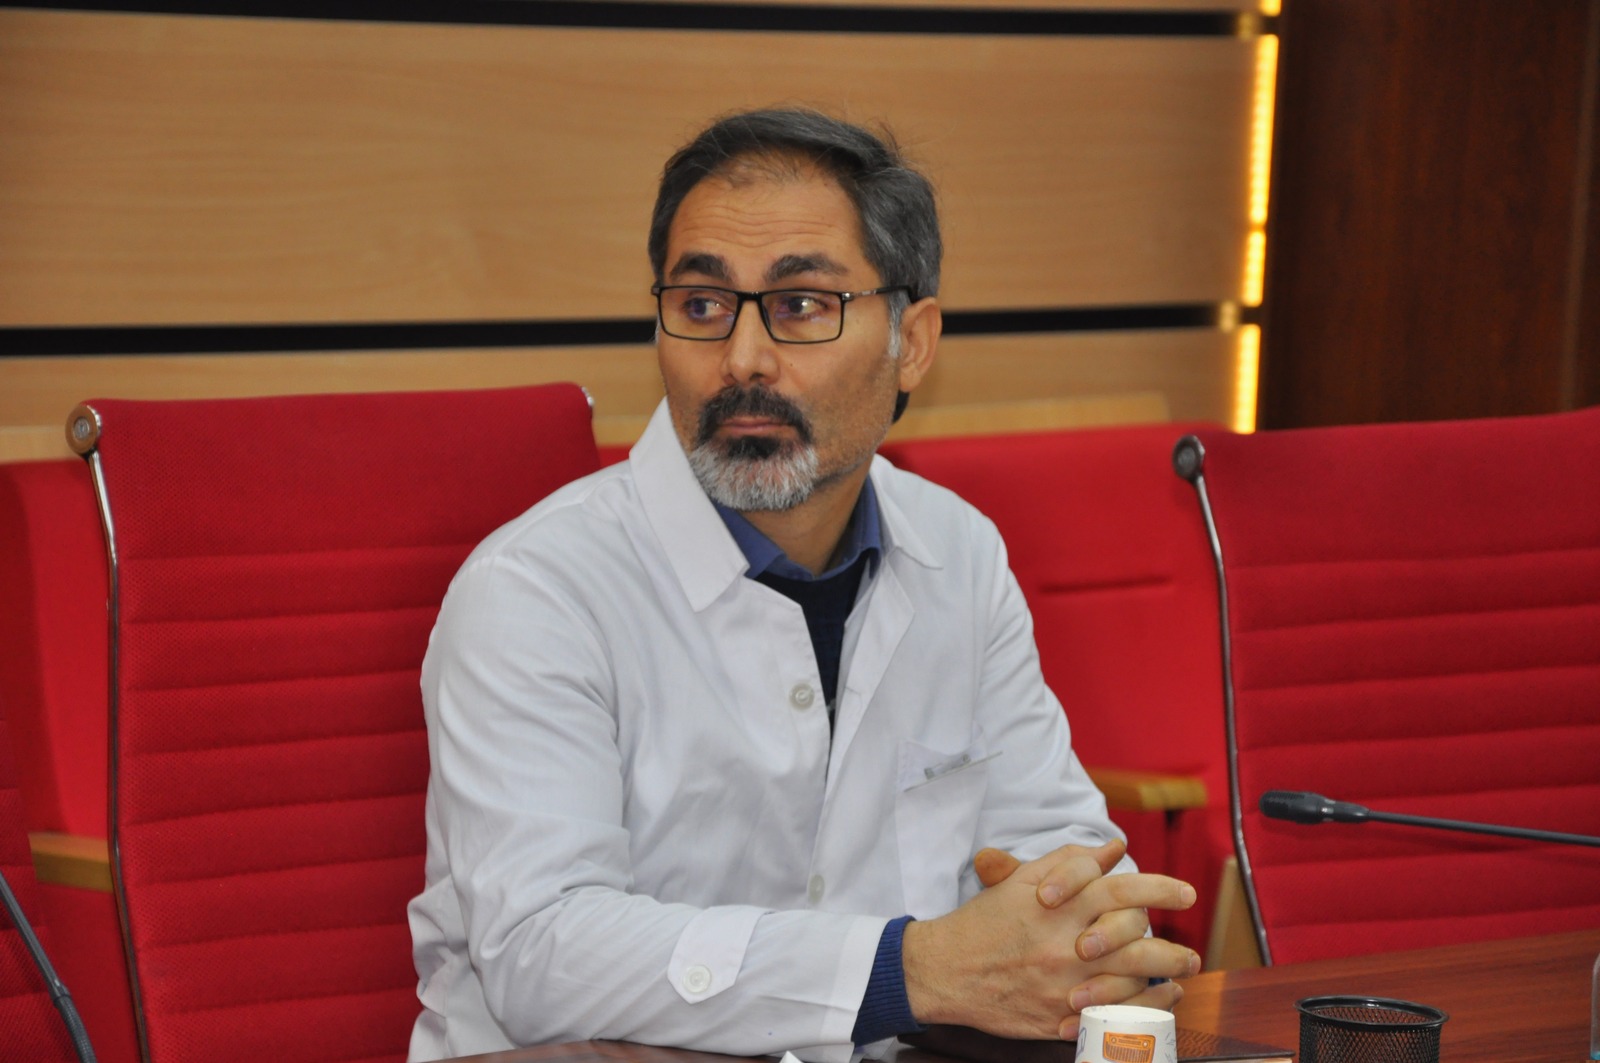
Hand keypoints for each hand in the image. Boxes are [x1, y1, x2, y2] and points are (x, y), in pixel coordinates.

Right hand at [971, 841, 1196, 1038]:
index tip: (1186, 894)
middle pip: (1137, 944)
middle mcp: (1067, 944)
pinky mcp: (1057, 1016)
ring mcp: (1064, 984)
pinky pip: (1111, 1018)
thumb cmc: (985, 920)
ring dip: (1165, 980)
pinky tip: (1156, 1003)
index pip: (1124, 891)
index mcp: (1061, 906)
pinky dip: (1141, 1011)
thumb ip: (1071, 862)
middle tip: (1192, 952)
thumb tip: (1114, 850)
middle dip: (1173, 949)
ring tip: (1182, 976)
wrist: (945, 968)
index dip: (1161, 890)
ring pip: (1130, 984)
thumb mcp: (1023, 880)